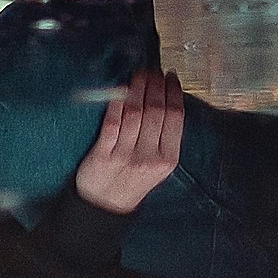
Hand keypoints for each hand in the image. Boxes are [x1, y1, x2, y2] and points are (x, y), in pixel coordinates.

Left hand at [76, 63, 185, 210]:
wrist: (106, 206)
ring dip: (138, 88)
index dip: (173, 92)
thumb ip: (164, 138)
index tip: (171, 77)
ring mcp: (125, 155)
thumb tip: (166, 98)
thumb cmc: (134, 180)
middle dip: (156, 85)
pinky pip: (112, 122)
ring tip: (139, 75)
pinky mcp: (103, 154)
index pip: (175, 118)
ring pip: (135, 113)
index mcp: (168, 159)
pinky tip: (120, 90)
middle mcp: (149, 157)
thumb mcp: (159, 166)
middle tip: (153, 71)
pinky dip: (117, 103)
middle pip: (156, 111)